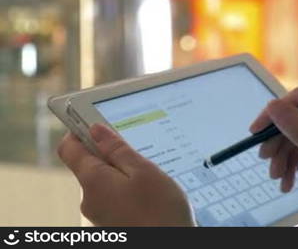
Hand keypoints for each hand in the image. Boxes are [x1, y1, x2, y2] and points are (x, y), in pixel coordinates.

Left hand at [57, 124, 194, 225]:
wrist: (169, 248)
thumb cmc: (160, 212)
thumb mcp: (143, 171)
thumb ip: (117, 149)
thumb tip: (96, 130)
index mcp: (93, 180)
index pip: (69, 147)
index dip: (80, 130)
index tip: (97, 121)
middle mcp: (89, 198)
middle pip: (88, 163)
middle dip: (110, 152)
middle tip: (138, 151)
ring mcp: (99, 213)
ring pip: (104, 180)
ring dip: (122, 172)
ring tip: (149, 177)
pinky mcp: (111, 222)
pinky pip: (113, 196)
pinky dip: (127, 189)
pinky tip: (149, 194)